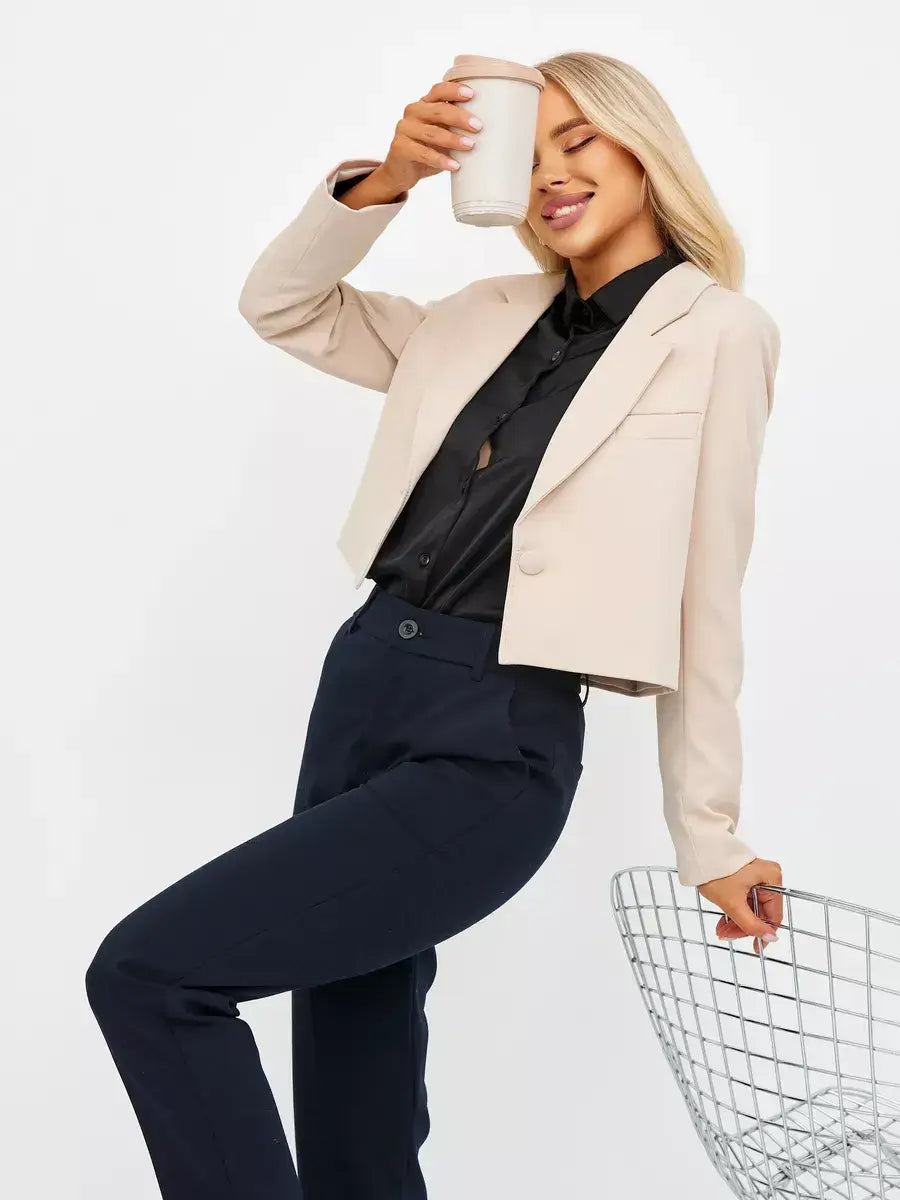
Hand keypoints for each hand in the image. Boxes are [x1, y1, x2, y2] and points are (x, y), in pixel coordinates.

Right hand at [377, 79, 483, 195]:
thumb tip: (485, 129)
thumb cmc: (426, 150)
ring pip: (432, 132)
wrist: (401, 172)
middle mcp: (412, 112)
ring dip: (453, 139)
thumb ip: (453, 127)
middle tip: (478, 126)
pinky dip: (441, 160)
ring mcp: (404, 129)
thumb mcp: (440, 134)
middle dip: (460, 117)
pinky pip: (424, 153)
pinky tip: (454, 165)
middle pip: (438, 110)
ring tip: (470, 146)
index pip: (438, 90)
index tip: (471, 94)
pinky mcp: (400, 148)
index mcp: (424, 104)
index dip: (454, 90)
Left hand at [698, 857, 782, 954]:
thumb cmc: (716, 873)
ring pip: (751, 907)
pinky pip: (744, 899)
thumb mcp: (733, 904)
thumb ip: (751, 924)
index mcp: (772, 879)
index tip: (753, 946)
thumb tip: (771, 938)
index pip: (774, 914)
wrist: (697, 850)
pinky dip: (734, 910)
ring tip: (721, 929)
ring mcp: (756, 876)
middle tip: (726, 935)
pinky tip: (723, 921)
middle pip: (761, 911)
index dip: (763, 932)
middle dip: (743, 926)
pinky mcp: (744, 876)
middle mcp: (768, 876)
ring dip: (736, 921)